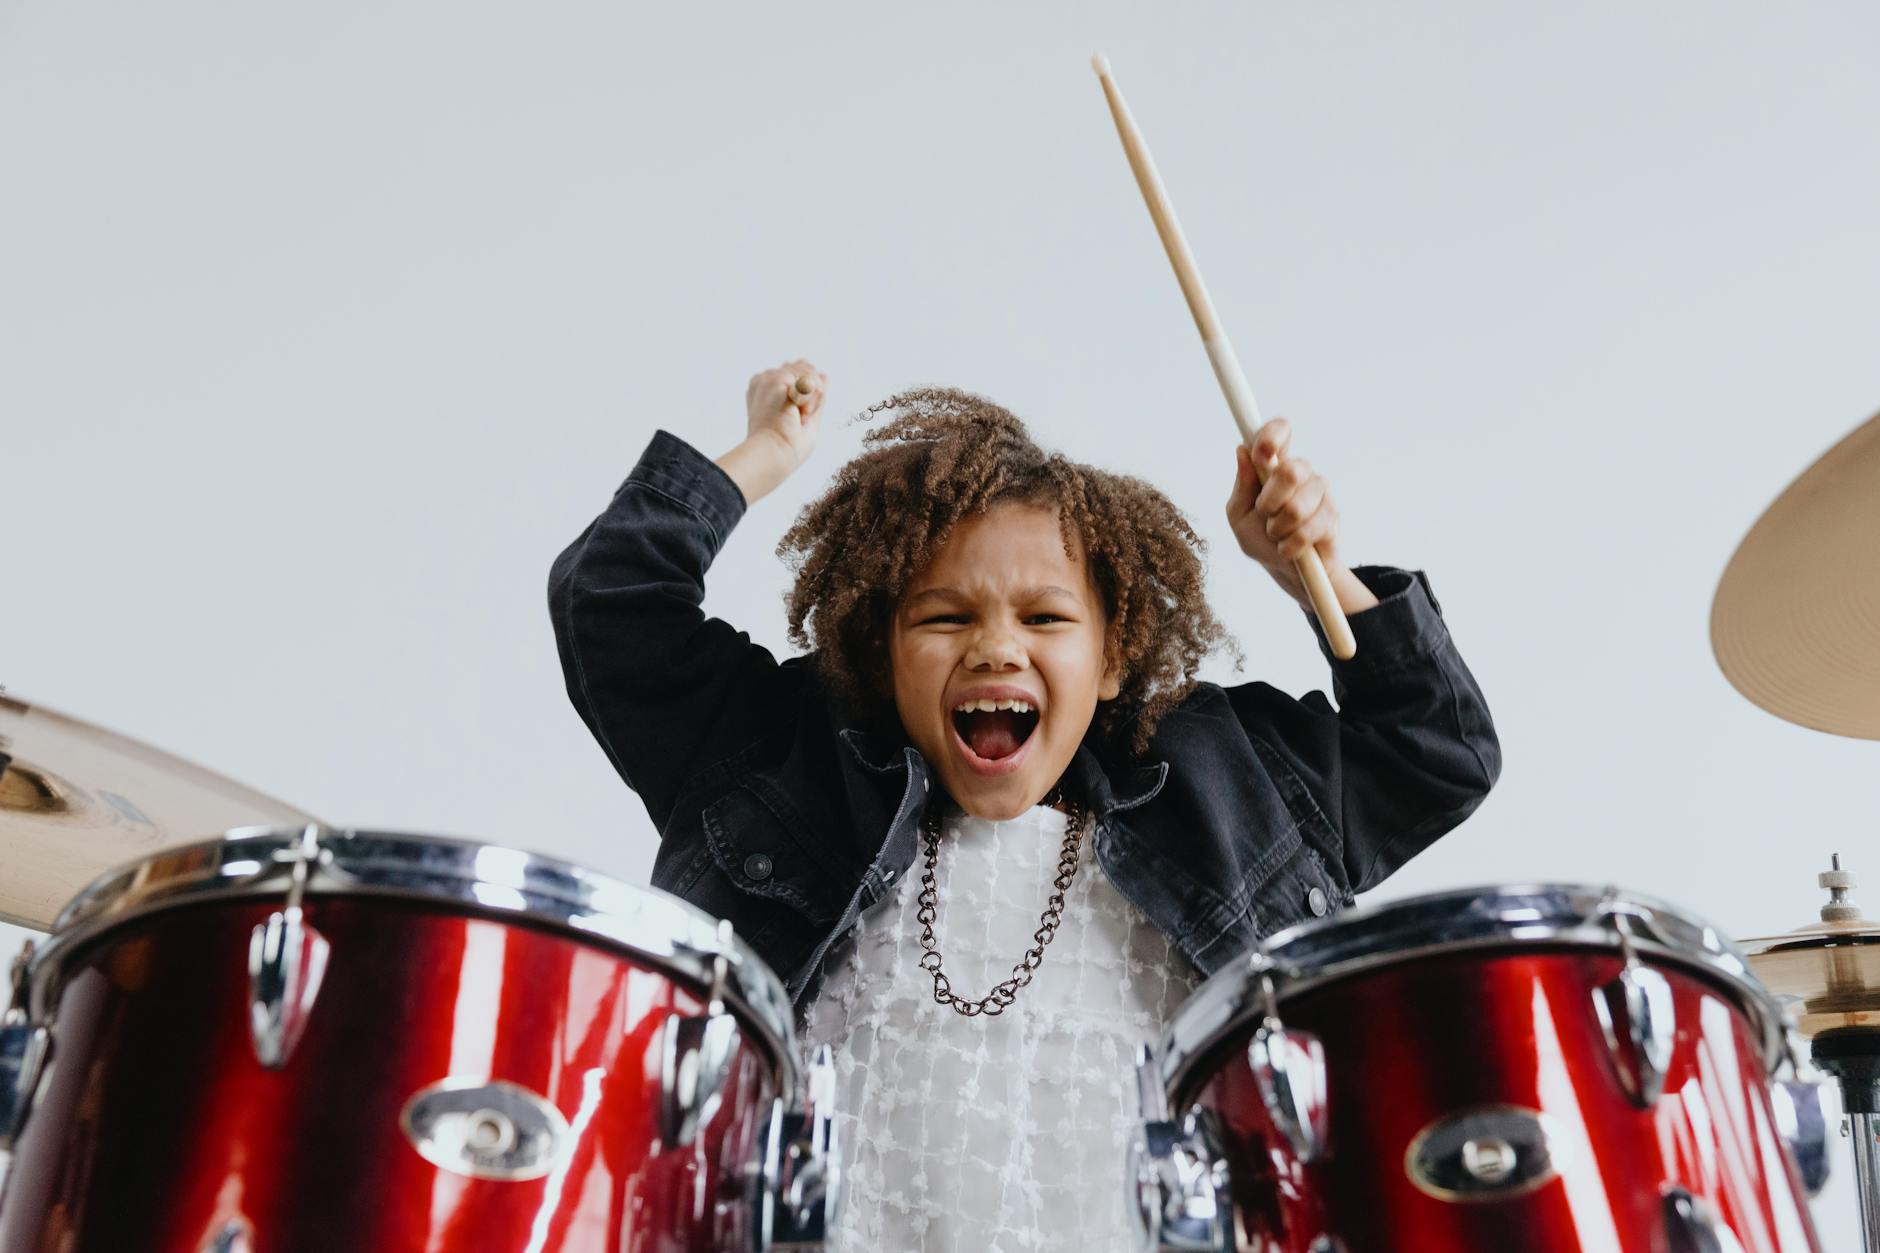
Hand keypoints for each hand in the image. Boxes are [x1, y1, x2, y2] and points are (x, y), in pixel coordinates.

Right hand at [717, 359, 827, 503]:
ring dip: (811, 398)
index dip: (810, 393)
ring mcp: (768, 378)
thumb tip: (825, 375)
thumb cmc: (787, 447)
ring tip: (796, 417)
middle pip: (805, 368)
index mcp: (767, 390)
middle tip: (799, 419)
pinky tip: (797, 412)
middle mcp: (765, 381)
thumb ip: (815, 395)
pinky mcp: (775, 379)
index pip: (798, 373)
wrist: (775, 455)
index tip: (798, 419)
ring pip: (808, 372)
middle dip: (813, 393)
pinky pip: (808, 378)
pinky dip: (810, 399)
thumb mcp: (808, 418)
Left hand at [1224, 418, 1341, 600]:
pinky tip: (1289, 548)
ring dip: (1278, 528)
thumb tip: (1242, 450)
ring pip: (1298, 506)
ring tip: (1277, 534)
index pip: (1280, 431)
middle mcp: (1300, 472)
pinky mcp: (1332, 516)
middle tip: (1264, 514)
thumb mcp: (1238, 514)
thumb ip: (1242, 485)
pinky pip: (1308, 530)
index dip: (1273, 435)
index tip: (1262, 453)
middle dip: (1270, 500)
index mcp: (1274, 464)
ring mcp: (1320, 492)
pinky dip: (1290, 545)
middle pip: (1291, 470)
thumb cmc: (1259, 537)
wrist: (1284, 570)